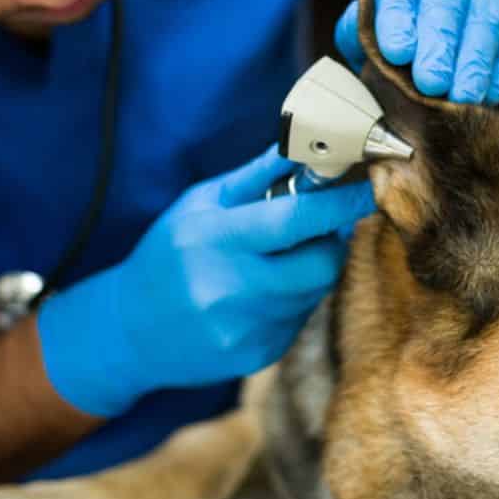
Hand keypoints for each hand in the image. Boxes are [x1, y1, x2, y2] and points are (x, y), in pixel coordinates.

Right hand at [38, 148, 374, 416]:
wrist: (129, 331)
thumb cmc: (167, 255)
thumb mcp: (201, 204)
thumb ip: (258, 176)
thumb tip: (310, 142)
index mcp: (217, 240)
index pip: (297, 219)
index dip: (342, 203)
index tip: (369, 187)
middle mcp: (232, 289)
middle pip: (321, 264)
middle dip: (330, 241)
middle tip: (317, 227)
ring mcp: (246, 329)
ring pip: (313, 291)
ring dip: (307, 270)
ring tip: (272, 260)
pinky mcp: (257, 356)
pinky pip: (298, 318)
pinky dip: (290, 300)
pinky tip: (256, 295)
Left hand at [334, 0, 498, 113]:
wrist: (475, 40)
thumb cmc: (417, 43)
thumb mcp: (382, 39)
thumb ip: (363, 37)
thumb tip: (359, 31)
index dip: (396, 16)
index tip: (396, 52)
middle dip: (440, 42)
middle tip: (432, 83)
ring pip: (487, 14)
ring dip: (475, 61)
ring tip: (464, 98)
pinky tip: (493, 92)